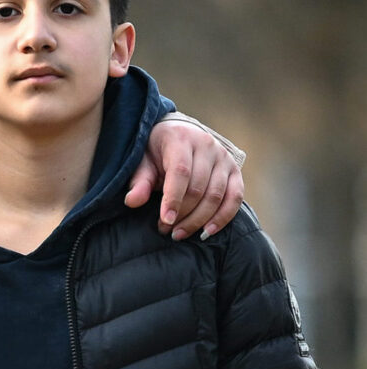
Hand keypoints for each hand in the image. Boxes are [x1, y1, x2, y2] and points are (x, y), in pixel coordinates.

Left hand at [123, 119, 243, 239]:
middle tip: (166, 230)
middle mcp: (206, 145)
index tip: (165, 221)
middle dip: (183, 214)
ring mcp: (224, 158)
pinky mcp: (235, 171)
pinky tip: (207, 232)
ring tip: (179, 233)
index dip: (173, 199)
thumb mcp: (143, 161)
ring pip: (216, 195)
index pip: (180, 172)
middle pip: (198, 187)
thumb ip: (140, 181)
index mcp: (180, 139)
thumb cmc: (157, 151)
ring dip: (199, 220)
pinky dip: (222, 217)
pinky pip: (235, 198)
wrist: (180, 135)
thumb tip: (132, 202)